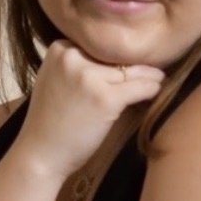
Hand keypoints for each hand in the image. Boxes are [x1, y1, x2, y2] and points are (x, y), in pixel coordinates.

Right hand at [17, 39, 164, 186]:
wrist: (40, 155)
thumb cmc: (50, 123)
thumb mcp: (56, 81)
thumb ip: (77, 66)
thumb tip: (114, 59)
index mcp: (60, 48)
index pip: (99, 45)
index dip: (116, 55)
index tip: (131, 61)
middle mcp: (73, 56)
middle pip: (115, 56)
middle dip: (135, 64)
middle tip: (154, 68)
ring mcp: (88, 76)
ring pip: (130, 71)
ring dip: (149, 76)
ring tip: (160, 78)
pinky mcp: (105, 98)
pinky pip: (138, 88)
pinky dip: (151, 89)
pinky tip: (157, 90)